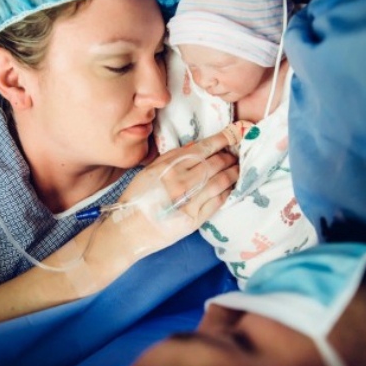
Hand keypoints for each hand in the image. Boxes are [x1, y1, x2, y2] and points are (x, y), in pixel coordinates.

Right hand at [86, 130, 238, 275]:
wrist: (127, 230)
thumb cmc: (136, 199)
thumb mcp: (149, 171)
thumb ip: (171, 158)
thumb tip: (196, 148)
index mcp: (169, 166)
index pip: (203, 148)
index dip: (221, 140)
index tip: (232, 135)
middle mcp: (181, 181)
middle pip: (216, 163)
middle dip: (230, 156)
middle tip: (236, 154)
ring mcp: (189, 201)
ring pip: (221, 181)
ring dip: (233, 173)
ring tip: (238, 169)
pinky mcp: (194, 219)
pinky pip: (217, 201)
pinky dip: (227, 192)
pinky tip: (230, 187)